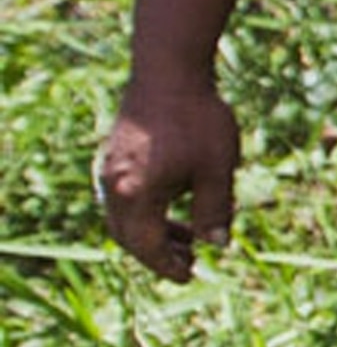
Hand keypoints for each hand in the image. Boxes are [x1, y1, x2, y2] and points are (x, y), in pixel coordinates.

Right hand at [98, 76, 241, 281]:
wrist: (169, 70)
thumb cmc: (197, 120)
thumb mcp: (217, 170)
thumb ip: (215, 211)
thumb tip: (218, 245)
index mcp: (135, 195)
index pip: (146, 246)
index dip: (167, 265)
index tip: (189, 276)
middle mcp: (113, 185)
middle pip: (130, 235)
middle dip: (158, 252)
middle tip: (190, 262)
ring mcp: (109, 168)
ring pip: (126, 215)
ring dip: (154, 230)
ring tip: (191, 236)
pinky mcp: (114, 154)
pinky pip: (125, 195)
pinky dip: (148, 208)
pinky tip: (177, 203)